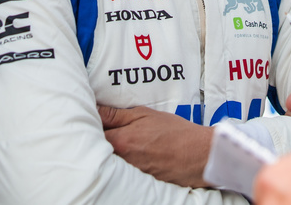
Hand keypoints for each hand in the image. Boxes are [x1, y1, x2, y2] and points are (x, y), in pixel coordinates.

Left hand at [97, 105, 212, 187]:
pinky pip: (124, 170)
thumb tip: (96, 110)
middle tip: (108, 129)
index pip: (93, 133)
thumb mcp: (144, 114)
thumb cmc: (175, 131)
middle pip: (100, 149)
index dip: (92, 125)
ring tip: (127, 141)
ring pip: (111, 160)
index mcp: (121, 141)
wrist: (198, 154)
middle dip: (100, 138)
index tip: (94, 118)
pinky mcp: (139, 181)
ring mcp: (130, 173)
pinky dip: (125, 161)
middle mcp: (122, 160)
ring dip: (112, 151)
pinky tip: (136, 154)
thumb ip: (117, 114)